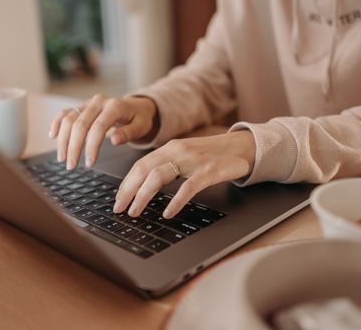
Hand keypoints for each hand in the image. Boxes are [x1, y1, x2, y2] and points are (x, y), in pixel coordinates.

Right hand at [49, 94, 158, 169]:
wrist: (136, 106)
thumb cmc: (139, 119)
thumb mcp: (141, 127)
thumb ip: (128, 133)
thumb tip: (115, 140)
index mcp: (115, 106)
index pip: (98, 127)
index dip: (91, 146)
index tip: (89, 163)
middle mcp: (98, 102)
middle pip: (80, 124)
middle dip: (73, 147)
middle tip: (71, 165)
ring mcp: (88, 103)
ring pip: (69, 119)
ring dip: (63, 140)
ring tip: (63, 158)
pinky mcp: (81, 106)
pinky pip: (65, 113)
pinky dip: (57, 123)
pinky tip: (52, 136)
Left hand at [113, 131, 255, 218]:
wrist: (243, 147)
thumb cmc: (212, 155)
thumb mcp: (185, 156)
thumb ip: (167, 166)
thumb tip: (144, 188)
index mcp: (170, 148)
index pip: (140, 165)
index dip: (126, 183)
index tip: (117, 199)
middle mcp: (178, 151)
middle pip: (144, 170)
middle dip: (127, 191)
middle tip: (119, 209)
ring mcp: (193, 160)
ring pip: (159, 176)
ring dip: (143, 196)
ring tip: (135, 212)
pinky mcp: (209, 170)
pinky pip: (188, 187)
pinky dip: (175, 201)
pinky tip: (168, 213)